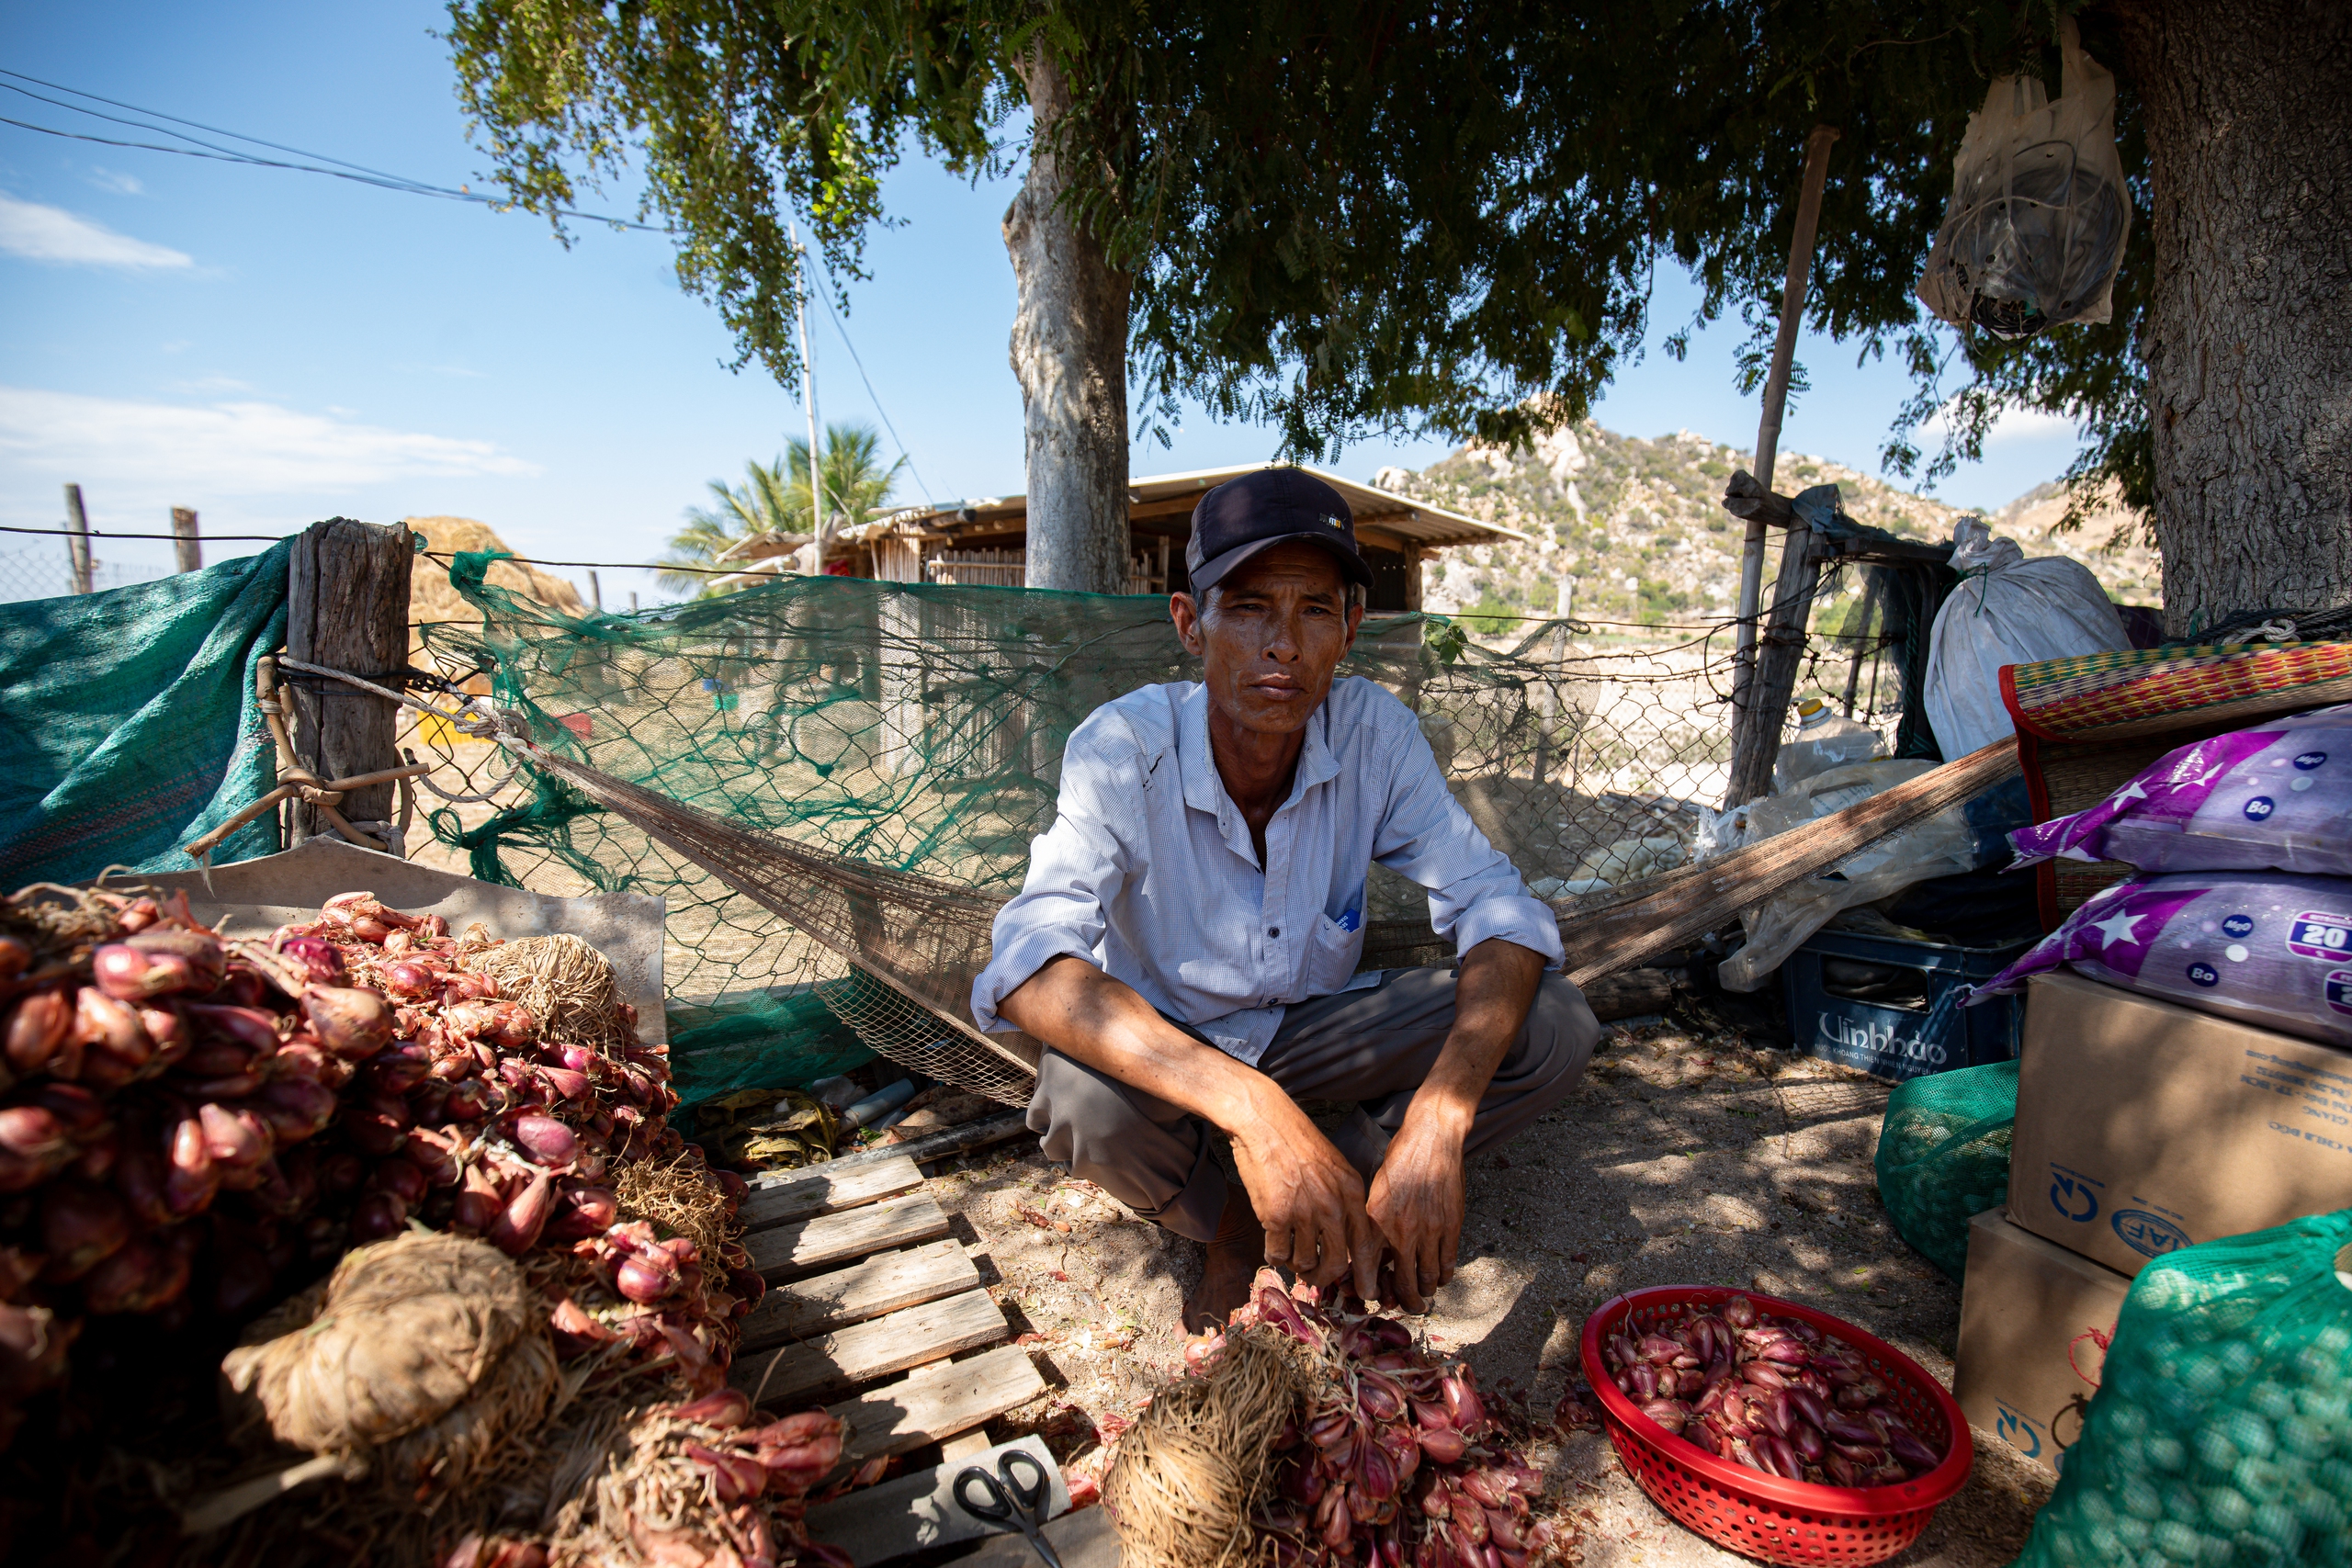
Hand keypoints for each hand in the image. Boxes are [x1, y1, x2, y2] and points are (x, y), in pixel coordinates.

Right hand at [1228, 1095, 1386, 1301]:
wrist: (1264, 1120)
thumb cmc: (1297, 1142)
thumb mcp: (1334, 1166)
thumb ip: (1343, 1199)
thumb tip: (1344, 1237)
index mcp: (1353, 1192)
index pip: (1367, 1244)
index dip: (1366, 1273)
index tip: (1366, 1291)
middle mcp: (1333, 1205)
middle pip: (1338, 1262)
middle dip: (1326, 1279)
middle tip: (1315, 1280)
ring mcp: (1305, 1211)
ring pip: (1306, 1262)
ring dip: (1297, 1265)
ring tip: (1289, 1254)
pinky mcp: (1276, 1216)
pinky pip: (1278, 1253)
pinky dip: (1274, 1255)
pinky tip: (1272, 1245)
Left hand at [1364, 1107, 1467, 1313]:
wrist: (1432, 1139)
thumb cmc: (1400, 1161)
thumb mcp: (1375, 1191)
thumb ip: (1373, 1223)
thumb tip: (1370, 1254)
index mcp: (1377, 1221)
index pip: (1370, 1268)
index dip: (1370, 1289)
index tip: (1373, 1296)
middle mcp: (1403, 1229)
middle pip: (1403, 1282)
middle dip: (1402, 1300)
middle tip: (1401, 1304)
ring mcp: (1430, 1229)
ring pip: (1428, 1277)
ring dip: (1424, 1291)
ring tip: (1421, 1294)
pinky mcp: (1452, 1226)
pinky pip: (1448, 1263)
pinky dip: (1444, 1276)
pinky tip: (1439, 1277)